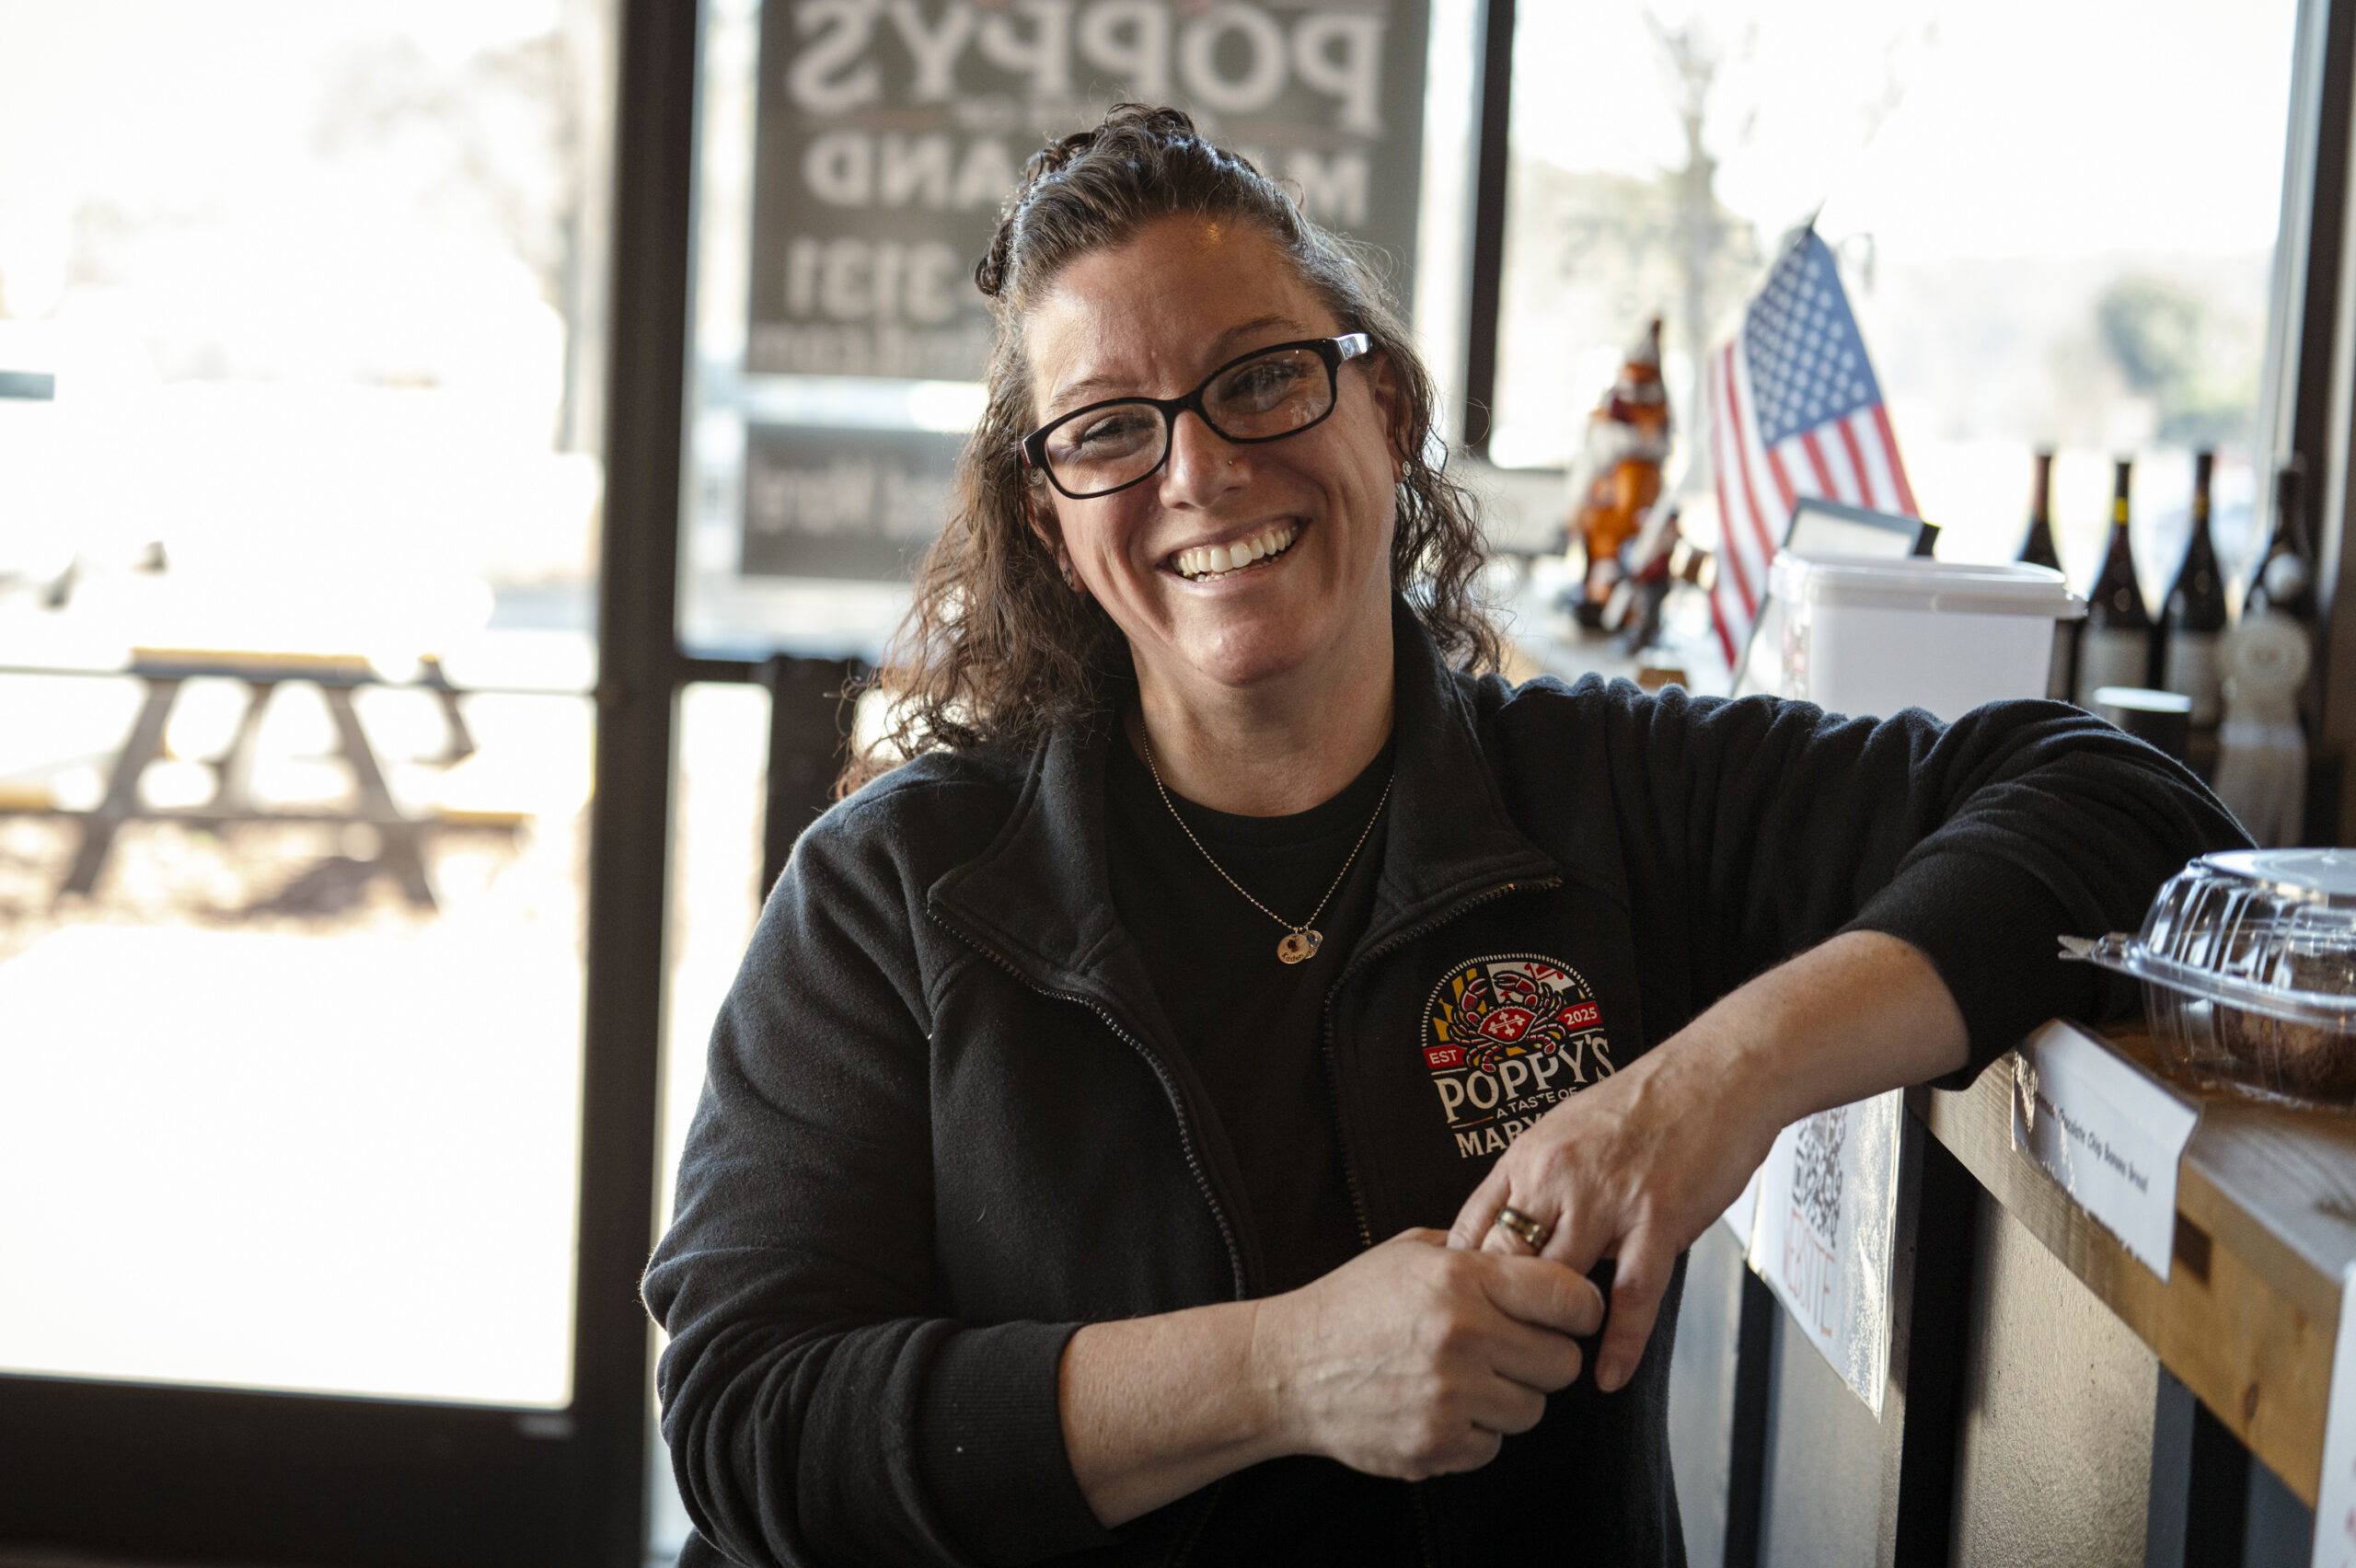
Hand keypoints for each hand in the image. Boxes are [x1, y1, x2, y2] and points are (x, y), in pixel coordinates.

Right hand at [1249, 1228, 1602, 1479]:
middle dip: (1543, 1357)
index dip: (1580, 1309)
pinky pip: (1493, 1446)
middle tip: (1509, 1350)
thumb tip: (1538, 1257)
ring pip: (1532, 1410)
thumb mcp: (1410, 1254)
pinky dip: (1474, 1432)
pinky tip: (1441, 1406)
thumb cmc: (1349, 1306)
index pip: (1570, 1297)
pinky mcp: (1437, 1444)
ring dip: (1508, 1397)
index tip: (1570, 1315)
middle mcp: (1462, 1336)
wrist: (1286, 1368)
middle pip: (1562, 1363)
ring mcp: (1450, 1395)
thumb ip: (1477, 1254)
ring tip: (1465, 1378)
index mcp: (1461, 1278)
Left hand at [1447, 1030, 1776, 1393]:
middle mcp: (1557, 1178)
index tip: (1455, 1315)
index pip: (1470, 1229)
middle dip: (1496, 1314)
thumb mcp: (1567, 1128)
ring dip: (1551, 1331)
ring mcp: (1606, 1201)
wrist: (1719, 1072)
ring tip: (1545, 1369)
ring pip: (1557, 1284)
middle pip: (1504, 1264)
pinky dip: (1618, 1344)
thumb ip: (1538, 1180)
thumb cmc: (1649, 1101)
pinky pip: (1631, 1298)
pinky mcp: (1657, 1221)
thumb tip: (1512, 1226)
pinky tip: (1607, 1374)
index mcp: (1529, 1157)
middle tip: (1492, 1356)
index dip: (1458, 1281)